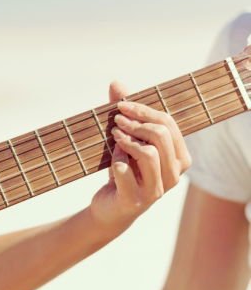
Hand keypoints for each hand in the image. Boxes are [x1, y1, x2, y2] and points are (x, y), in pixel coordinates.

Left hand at [88, 82, 190, 234]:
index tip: (121, 104)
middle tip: (116, 120)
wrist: (110, 206)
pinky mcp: (135, 200)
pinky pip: (125, 170)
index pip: (169, 124)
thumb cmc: (123, 168)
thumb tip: (116, 82)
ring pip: (148, 154)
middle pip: (161, 136)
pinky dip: (116, 159)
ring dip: (126, 140)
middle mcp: (174, 175)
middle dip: (136, 123)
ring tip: (114, 136)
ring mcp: (157, 190)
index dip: (143, 110)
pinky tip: (112, 159)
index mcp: (179, 158)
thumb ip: (124, 112)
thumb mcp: (125, 139)